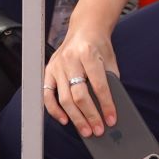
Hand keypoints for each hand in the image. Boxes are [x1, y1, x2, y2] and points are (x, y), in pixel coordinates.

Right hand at [43, 21, 119, 137]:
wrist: (85, 28)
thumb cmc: (99, 46)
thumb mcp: (109, 60)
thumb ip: (110, 81)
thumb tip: (109, 109)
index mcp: (88, 53)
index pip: (98, 85)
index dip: (106, 105)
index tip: (111, 119)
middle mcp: (70, 59)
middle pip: (79, 95)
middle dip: (90, 115)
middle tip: (98, 130)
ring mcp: (57, 65)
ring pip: (64, 98)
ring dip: (76, 118)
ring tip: (86, 130)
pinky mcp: (49, 69)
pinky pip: (47, 94)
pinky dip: (54, 110)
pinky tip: (65, 120)